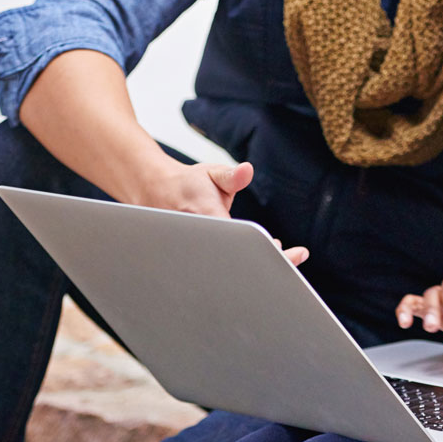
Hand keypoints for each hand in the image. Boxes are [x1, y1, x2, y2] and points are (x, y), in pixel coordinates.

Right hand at [122, 159, 307, 266]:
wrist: (153, 192)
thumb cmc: (187, 183)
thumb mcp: (211, 174)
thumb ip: (231, 176)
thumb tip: (246, 170)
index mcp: (206, 218)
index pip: (241, 240)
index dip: (265, 248)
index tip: (285, 248)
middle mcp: (199, 239)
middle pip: (236, 263)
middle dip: (265, 263)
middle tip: (289, 255)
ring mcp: (193, 253)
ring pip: (227, 270)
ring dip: (252, 267)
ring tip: (274, 252)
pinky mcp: (191, 260)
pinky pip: (218, 269)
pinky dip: (237, 268)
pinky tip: (253, 260)